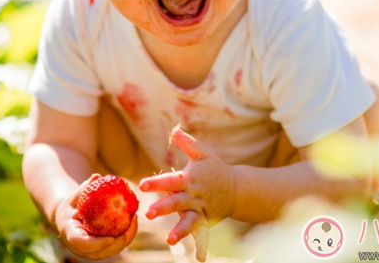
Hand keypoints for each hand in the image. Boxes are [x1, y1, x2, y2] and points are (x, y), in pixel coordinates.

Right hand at [54, 174, 137, 259]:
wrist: (69, 218)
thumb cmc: (72, 205)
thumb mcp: (74, 196)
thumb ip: (84, 188)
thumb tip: (96, 177)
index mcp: (72, 235)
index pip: (83, 244)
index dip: (98, 244)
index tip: (111, 238)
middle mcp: (82, 248)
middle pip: (101, 252)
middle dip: (118, 243)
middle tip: (130, 224)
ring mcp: (92, 250)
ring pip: (111, 251)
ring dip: (125, 238)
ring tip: (134, 218)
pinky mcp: (101, 248)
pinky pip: (115, 245)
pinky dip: (125, 235)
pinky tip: (132, 219)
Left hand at [139, 126, 235, 261]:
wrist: (236, 187)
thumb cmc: (215, 167)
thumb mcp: (203, 152)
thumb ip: (187, 143)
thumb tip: (174, 130)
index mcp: (189, 179)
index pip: (170, 180)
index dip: (157, 182)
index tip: (142, 185)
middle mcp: (194, 196)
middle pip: (176, 202)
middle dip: (164, 208)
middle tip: (149, 213)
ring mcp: (200, 210)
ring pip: (189, 221)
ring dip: (180, 230)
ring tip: (169, 239)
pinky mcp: (206, 221)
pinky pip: (204, 235)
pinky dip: (202, 246)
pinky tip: (200, 258)